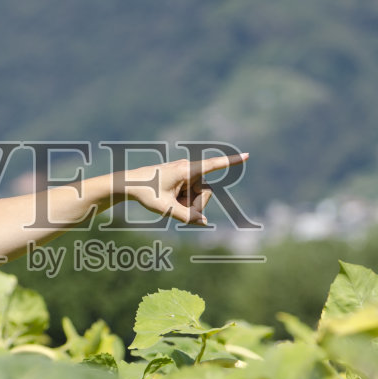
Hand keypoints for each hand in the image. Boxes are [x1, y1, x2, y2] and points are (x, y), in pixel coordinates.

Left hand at [123, 152, 248, 225]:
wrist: (130, 184)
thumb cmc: (146, 193)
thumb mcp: (165, 208)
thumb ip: (185, 217)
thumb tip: (204, 222)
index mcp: (186, 171)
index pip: (213, 165)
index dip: (231, 162)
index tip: (247, 155)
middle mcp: (189, 169)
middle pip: (206, 192)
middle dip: (195, 204)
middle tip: (175, 205)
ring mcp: (186, 173)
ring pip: (199, 195)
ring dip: (188, 203)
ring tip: (170, 201)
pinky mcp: (183, 177)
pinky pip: (192, 193)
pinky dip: (184, 201)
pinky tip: (169, 198)